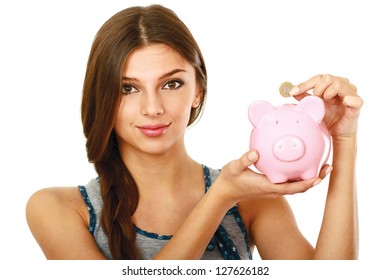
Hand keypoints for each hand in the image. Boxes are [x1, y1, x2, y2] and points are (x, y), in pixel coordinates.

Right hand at [215, 150, 329, 202]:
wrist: (225, 191)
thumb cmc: (230, 179)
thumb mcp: (234, 168)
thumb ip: (244, 160)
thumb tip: (256, 152)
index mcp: (267, 186)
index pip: (292, 187)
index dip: (307, 184)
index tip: (319, 176)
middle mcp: (274, 189)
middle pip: (300, 187)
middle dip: (315, 179)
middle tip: (329, 167)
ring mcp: (274, 189)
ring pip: (297, 185)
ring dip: (310, 178)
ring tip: (322, 166)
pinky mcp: (272, 185)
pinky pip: (290, 182)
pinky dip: (300, 176)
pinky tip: (303, 164)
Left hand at [289, 74, 363, 139]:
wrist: (337, 132)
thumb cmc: (328, 117)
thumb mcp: (313, 105)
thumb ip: (304, 97)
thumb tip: (292, 91)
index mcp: (332, 83)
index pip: (318, 77)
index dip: (305, 84)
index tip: (293, 92)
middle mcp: (343, 85)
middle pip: (327, 77)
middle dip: (317, 89)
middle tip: (316, 100)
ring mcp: (352, 93)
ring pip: (337, 84)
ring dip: (328, 94)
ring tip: (328, 104)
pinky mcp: (358, 103)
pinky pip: (352, 98)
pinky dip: (345, 100)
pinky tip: (340, 105)